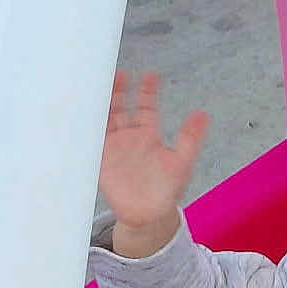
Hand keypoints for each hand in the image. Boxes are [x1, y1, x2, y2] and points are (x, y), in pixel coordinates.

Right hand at [99, 70, 209, 257]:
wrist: (147, 216)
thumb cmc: (166, 190)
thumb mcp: (181, 162)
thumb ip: (190, 138)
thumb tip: (203, 114)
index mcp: (148, 134)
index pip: (146, 106)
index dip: (147, 90)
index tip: (150, 74)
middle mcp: (129, 137)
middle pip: (120, 106)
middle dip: (118, 89)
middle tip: (117, 72)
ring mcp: (113, 147)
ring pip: (104, 118)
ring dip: (100, 103)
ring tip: (96, 85)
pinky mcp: (99, 159)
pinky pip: (91, 138)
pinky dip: (87, 125)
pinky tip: (83, 111)